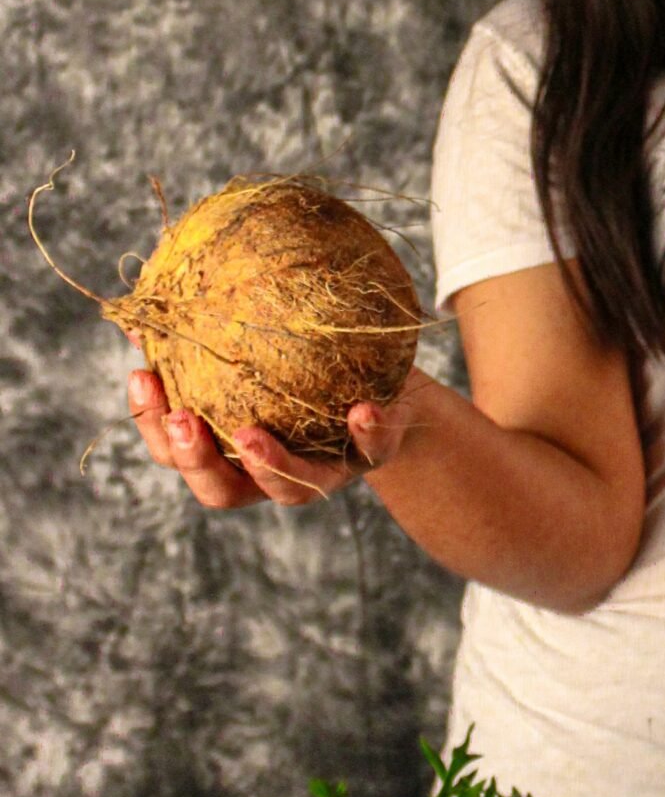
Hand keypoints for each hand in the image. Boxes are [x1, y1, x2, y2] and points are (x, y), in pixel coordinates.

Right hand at [126, 365, 419, 509]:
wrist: (391, 388)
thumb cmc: (308, 366)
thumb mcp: (256, 346)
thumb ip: (205, 336)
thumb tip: (149, 305)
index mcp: (232, 448)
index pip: (177, 449)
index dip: (152, 422)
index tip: (141, 377)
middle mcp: (272, 471)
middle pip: (222, 490)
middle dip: (196, 461)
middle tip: (183, 422)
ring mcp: (324, 470)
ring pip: (292, 488)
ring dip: (268, 466)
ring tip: (249, 435)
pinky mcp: (373, 454)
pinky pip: (372, 450)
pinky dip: (367, 433)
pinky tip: (361, 410)